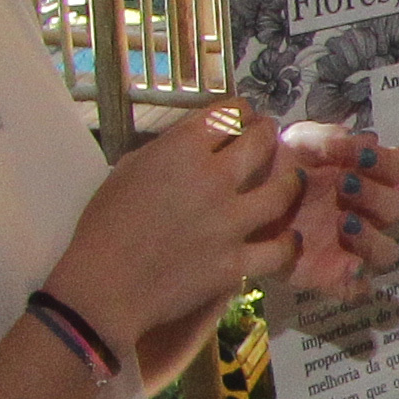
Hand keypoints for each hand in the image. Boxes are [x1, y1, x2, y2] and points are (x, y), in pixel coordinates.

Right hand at [48, 99, 307, 341]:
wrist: (104, 286)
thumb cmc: (104, 228)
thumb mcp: (126, 172)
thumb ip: (164, 153)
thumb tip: (192, 145)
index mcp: (180, 150)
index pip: (226, 115)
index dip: (239, 112)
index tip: (244, 114)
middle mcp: (214, 178)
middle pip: (260, 142)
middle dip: (267, 134)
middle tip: (269, 136)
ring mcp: (230, 221)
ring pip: (283, 191)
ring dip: (290, 182)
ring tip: (294, 180)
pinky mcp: (237, 260)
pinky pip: (279, 249)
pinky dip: (288, 243)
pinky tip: (289, 238)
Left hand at [265, 118, 398, 301]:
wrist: (231, 204)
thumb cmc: (271, 169)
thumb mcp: (294, 142)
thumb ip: (325, 138)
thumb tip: (355, 142)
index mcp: (362, 176)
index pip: (396, 168)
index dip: (385, 162)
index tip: (359, 156)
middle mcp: (363, 211)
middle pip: (395, 208)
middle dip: (374, 195)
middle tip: (343, 185)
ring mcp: (350, 246)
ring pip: (386, 251)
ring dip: (372, 237)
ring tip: (343, 223)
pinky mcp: (332, 276)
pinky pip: (359, 288)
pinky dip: (357, 280)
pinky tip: (344, 266)